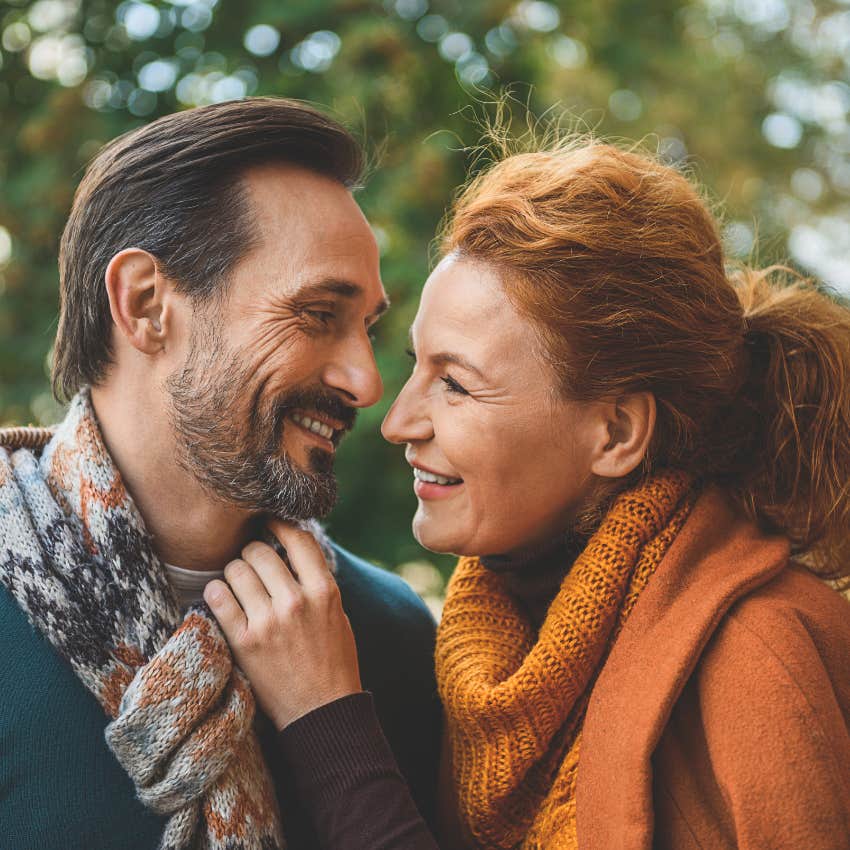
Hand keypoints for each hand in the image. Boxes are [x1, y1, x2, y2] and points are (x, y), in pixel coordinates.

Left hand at [204, 520, 361, 730]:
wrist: (322, 712)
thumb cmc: (333, 661)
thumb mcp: (337, 614)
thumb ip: (316, 581)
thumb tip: (291, 546)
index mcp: (324, 591)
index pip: (298, 537)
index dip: (279, 524)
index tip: (269, 524)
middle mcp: (296, 601)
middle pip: (259, 551)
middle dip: (252, 553)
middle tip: (251, 563)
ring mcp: (268, 621)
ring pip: (236, 570)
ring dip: (234, 572)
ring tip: (239, 584)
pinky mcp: (244, 642)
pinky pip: (218, 597)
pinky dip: (216, 592)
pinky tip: (222, 597)